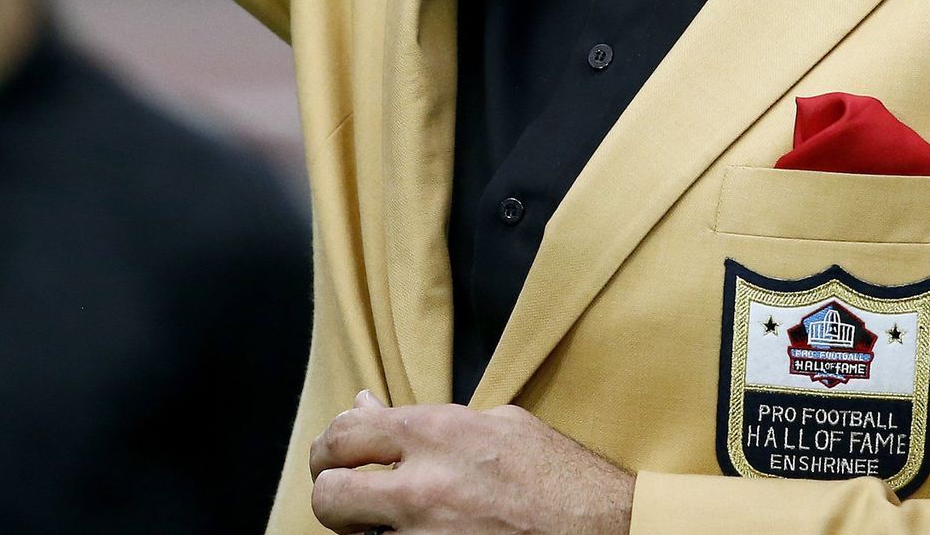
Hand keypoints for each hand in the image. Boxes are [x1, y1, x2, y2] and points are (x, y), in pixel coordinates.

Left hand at [308, 392, 634, 533]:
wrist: (601, 528)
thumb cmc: (555, 475)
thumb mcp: (495, 425)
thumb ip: (425, 419)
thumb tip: (367, 407)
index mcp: (438, 435)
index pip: (345, 434)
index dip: (329, 447)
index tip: (333, 455)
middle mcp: (424, 488)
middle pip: (329, 497)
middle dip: (331, 496)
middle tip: (344, 494)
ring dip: (362, 530)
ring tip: (386, 520)